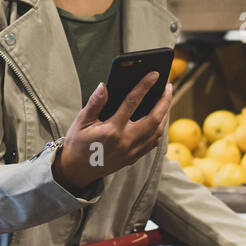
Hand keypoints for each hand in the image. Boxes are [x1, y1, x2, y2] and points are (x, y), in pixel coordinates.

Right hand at [52, 73, 172, 192]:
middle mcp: (125, 142)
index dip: (145, 86)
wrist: (76, 171)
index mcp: (111, 131)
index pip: (132, 103)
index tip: (154, 74)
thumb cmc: (77, 144)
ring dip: (165, 114)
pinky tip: (160, 118)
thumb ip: (95, 103)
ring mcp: (131, 152)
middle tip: (169, 86)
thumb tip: (105, 86)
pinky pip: (153, 142)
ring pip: (157, 132)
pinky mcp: (133, 158)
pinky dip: (160, 128)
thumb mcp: (81, 121)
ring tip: (166, 99)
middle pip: (154, 119)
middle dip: (164, 100)